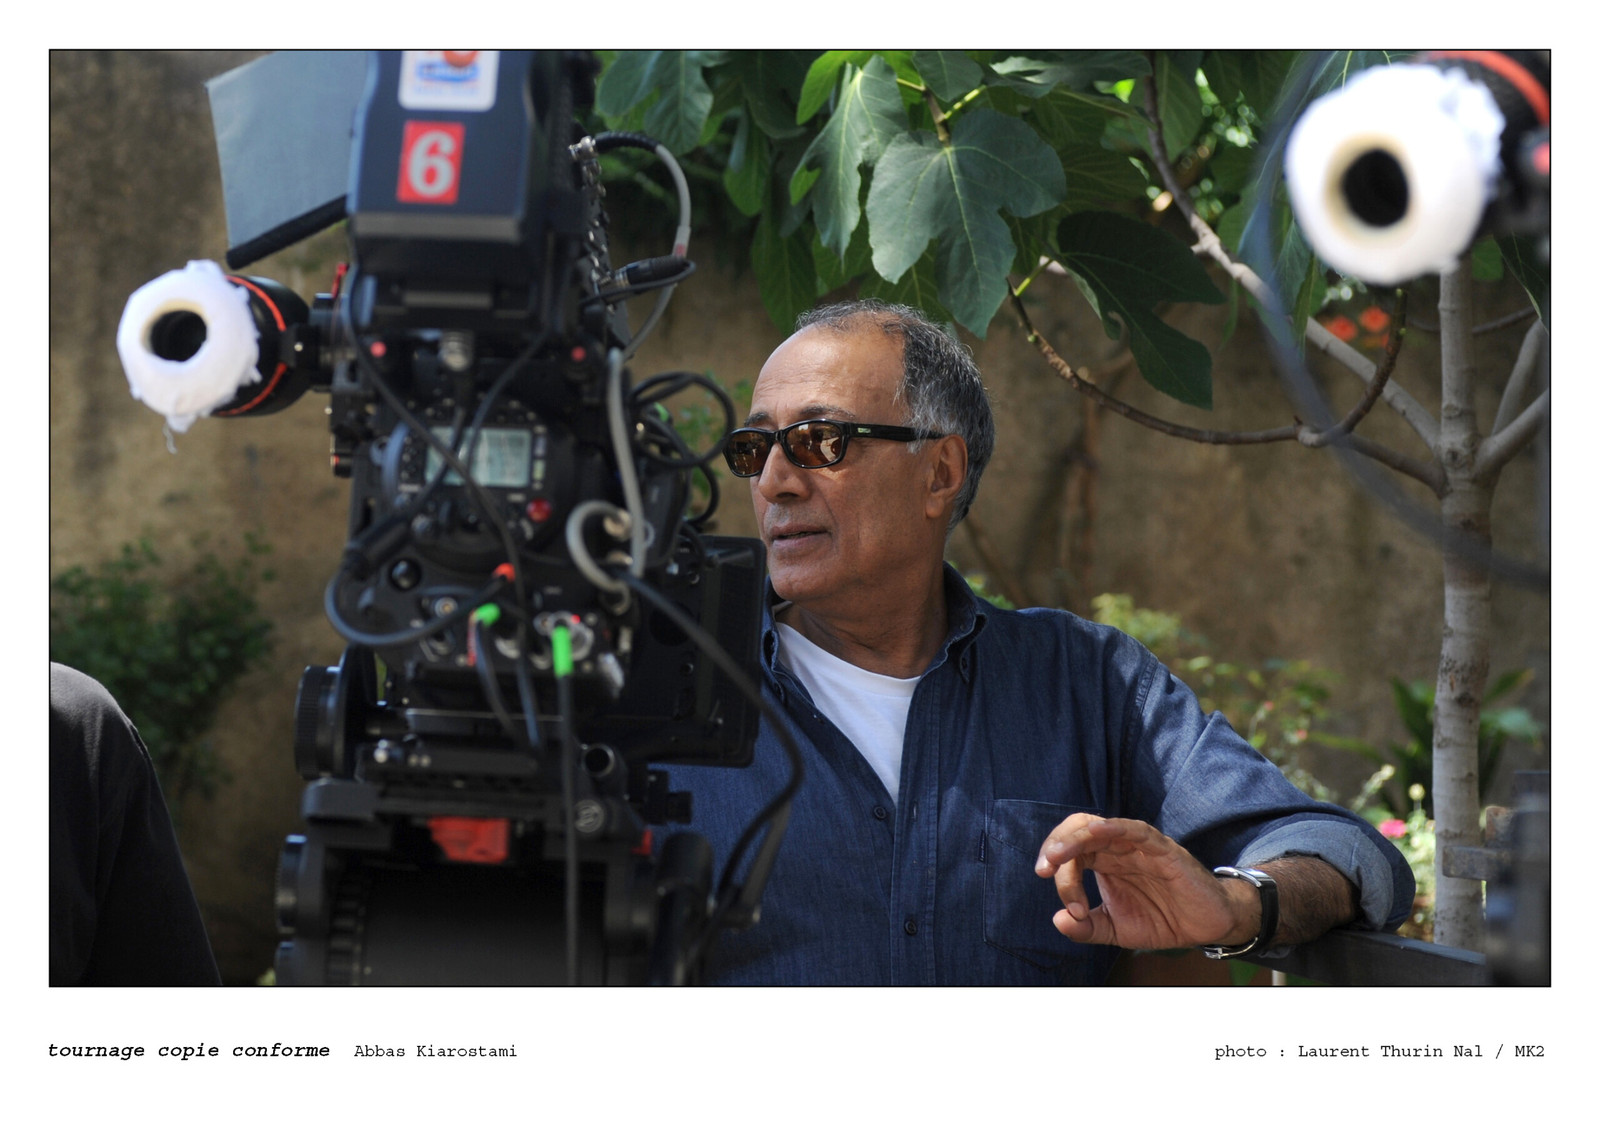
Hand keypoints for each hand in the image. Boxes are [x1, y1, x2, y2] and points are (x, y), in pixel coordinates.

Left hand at [1033, 815, 1257, 949]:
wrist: (1205, 926)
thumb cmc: (1161, 919)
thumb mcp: (1116, 930)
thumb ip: (1087, 928)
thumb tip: (1058, 919)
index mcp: (1103, 863)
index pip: (1071, 856)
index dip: (1062, 878)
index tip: (1071, 908)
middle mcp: (1116, 849)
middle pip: (1077, 833)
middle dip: (1056, 847)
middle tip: (1044, 868)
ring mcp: (1138, 846)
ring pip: (1100, 828)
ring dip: (1075, 838)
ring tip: (1057, 856)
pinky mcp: (1161, 849)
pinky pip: (1135, 830)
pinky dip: (1114, 828)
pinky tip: (1097, 831)